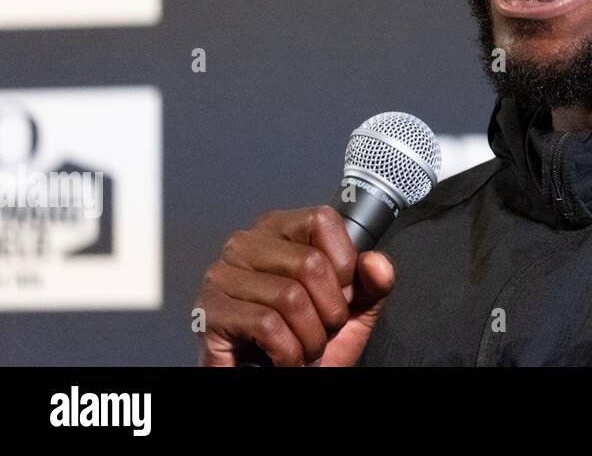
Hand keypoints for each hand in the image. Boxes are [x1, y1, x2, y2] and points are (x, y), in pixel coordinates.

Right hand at [194, 206, 394, 366]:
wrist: (282, 380)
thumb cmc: (309, 340)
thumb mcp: (354, 308)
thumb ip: (373, 281)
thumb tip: (376, 263)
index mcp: (279, 230)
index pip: (322, 220)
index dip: (344, 264)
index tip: (340, 294)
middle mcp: (244, 244)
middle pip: (310, 263)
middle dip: (330, 310)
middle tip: (321, 330)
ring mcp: (221, 276)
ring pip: (290, 297)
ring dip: (310, 338)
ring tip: (303, 348)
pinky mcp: (207, 312)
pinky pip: (266, 325)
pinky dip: (288, 353)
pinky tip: (284, 359)